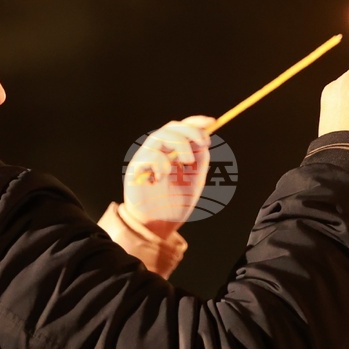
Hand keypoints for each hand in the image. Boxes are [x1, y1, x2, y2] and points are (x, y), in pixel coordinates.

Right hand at [121, 116, 215, 237]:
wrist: (159, 226)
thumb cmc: (174, 205)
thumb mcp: (195, 180)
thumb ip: (200, 161)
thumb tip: (204, 141)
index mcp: (173, 153)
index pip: (182, 130)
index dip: (195, 123)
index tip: (212, 122)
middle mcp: (159, 152)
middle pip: (170, 128)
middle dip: (189, 132)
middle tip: (203, 144)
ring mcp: (146, 159)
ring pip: (158, 136)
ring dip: (178, 144)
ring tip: (187, 162)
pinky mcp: (136, 169)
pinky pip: (148, 155)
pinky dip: (160, 161)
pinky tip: (163, 175)